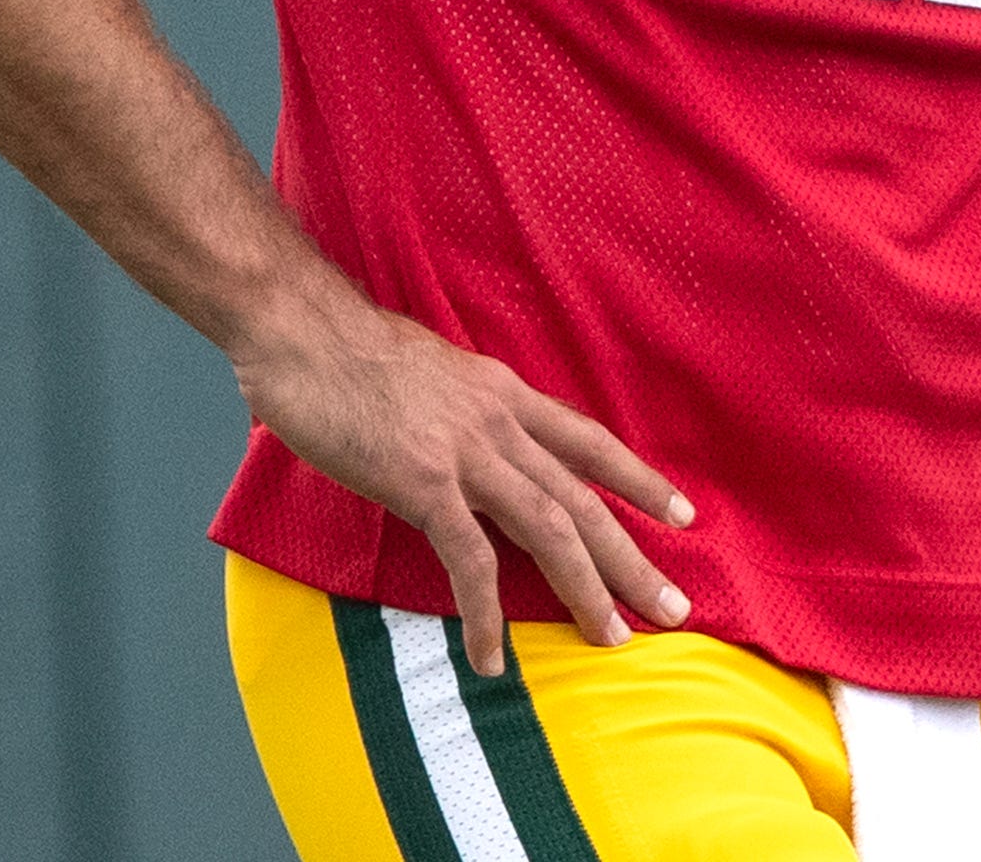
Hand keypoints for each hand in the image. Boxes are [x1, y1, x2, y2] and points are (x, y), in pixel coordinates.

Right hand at [229, 276, 692, 675]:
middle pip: (583, 497)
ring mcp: (464, 452)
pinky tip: (491, 656)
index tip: (682, 513)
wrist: (298, 326)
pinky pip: (469, 561)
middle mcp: (497, 421)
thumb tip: (454, 434)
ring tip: (613, 637)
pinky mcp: (422, 483)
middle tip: (675, 607)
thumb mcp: (424, 369)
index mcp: (499, 391)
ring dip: (587, 588)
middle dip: (633, 557)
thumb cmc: (341, 346)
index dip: (638, 479)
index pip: (587, 439)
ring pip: (549, 529)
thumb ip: (452, 407)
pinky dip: (485, 614)